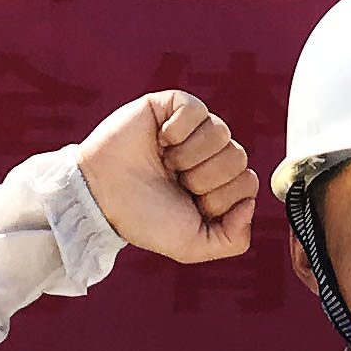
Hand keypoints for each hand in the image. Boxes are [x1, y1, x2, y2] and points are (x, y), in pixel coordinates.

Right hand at [73, 90, 255, 262]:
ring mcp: (194, 128)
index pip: (248, 183)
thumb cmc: (143, 218)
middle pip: (238, 158)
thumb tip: (250, 205)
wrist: (100, 196)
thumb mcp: (191, 245)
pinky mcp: (173, 105)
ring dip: (188, 156)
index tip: (190, 204)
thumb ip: (232, 240)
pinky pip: (197, 110)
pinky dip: (177, 130)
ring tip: (164, 163)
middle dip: (203, 179)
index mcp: (218, 183)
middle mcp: (210, 154)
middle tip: (174, 183)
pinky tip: (159, 141)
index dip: (219, 199)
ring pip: (221, 133)